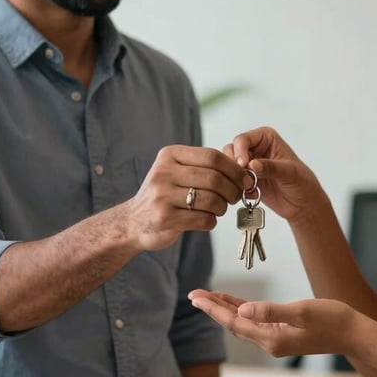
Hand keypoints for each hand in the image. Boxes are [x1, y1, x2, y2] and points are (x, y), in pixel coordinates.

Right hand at [126, 146, 244, 250]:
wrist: (133, 222)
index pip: (212, 156)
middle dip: (232, 190)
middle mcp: (164, 172)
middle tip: (236, 197)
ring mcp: (163, 196)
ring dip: (223, 207)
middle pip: (214, 179)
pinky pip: (203, 219)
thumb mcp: (176, 171)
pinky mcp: (165, 219)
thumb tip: (243, 170)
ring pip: (211, 200)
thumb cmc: (164, 194)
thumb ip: (204, 167)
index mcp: (170, 155)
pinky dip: (212, 221)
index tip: (244, 179)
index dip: (234, 169)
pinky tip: (206, 220)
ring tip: (219, 209)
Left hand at [189, 289, 357, 358]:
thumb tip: (241, 310)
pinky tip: (235, 302)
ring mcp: (276, 338)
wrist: (353, 333)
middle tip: (193, 294)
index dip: (213, 309)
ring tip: (207, 296)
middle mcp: (270, 341)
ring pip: (242, 323)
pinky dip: (242, 310)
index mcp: (272, 338)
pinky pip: (255, 321)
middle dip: (213, 308)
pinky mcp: (283, 332)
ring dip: (225, 309)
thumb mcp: (302, 311)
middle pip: (233, 324)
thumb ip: (271, 311)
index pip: (234, 322)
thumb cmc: (331, 319)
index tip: (195, 297)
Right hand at [225, 127, 322, 222]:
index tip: (244, 165)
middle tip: (245, 179)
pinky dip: (239, 189)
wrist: (303, 205)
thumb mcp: (289, 173)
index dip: (240, 151)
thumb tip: (253, 164)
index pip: (243, 139)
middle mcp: (255, 149)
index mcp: (266, 138)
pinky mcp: (246, 180)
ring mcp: (249, 165)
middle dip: (235, 166)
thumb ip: (271, 167)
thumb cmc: (302, 183)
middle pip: (231, 152)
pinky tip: (252, 194)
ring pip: (229, 167)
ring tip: (251, 187)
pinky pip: (233, 182)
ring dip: (236, 178)